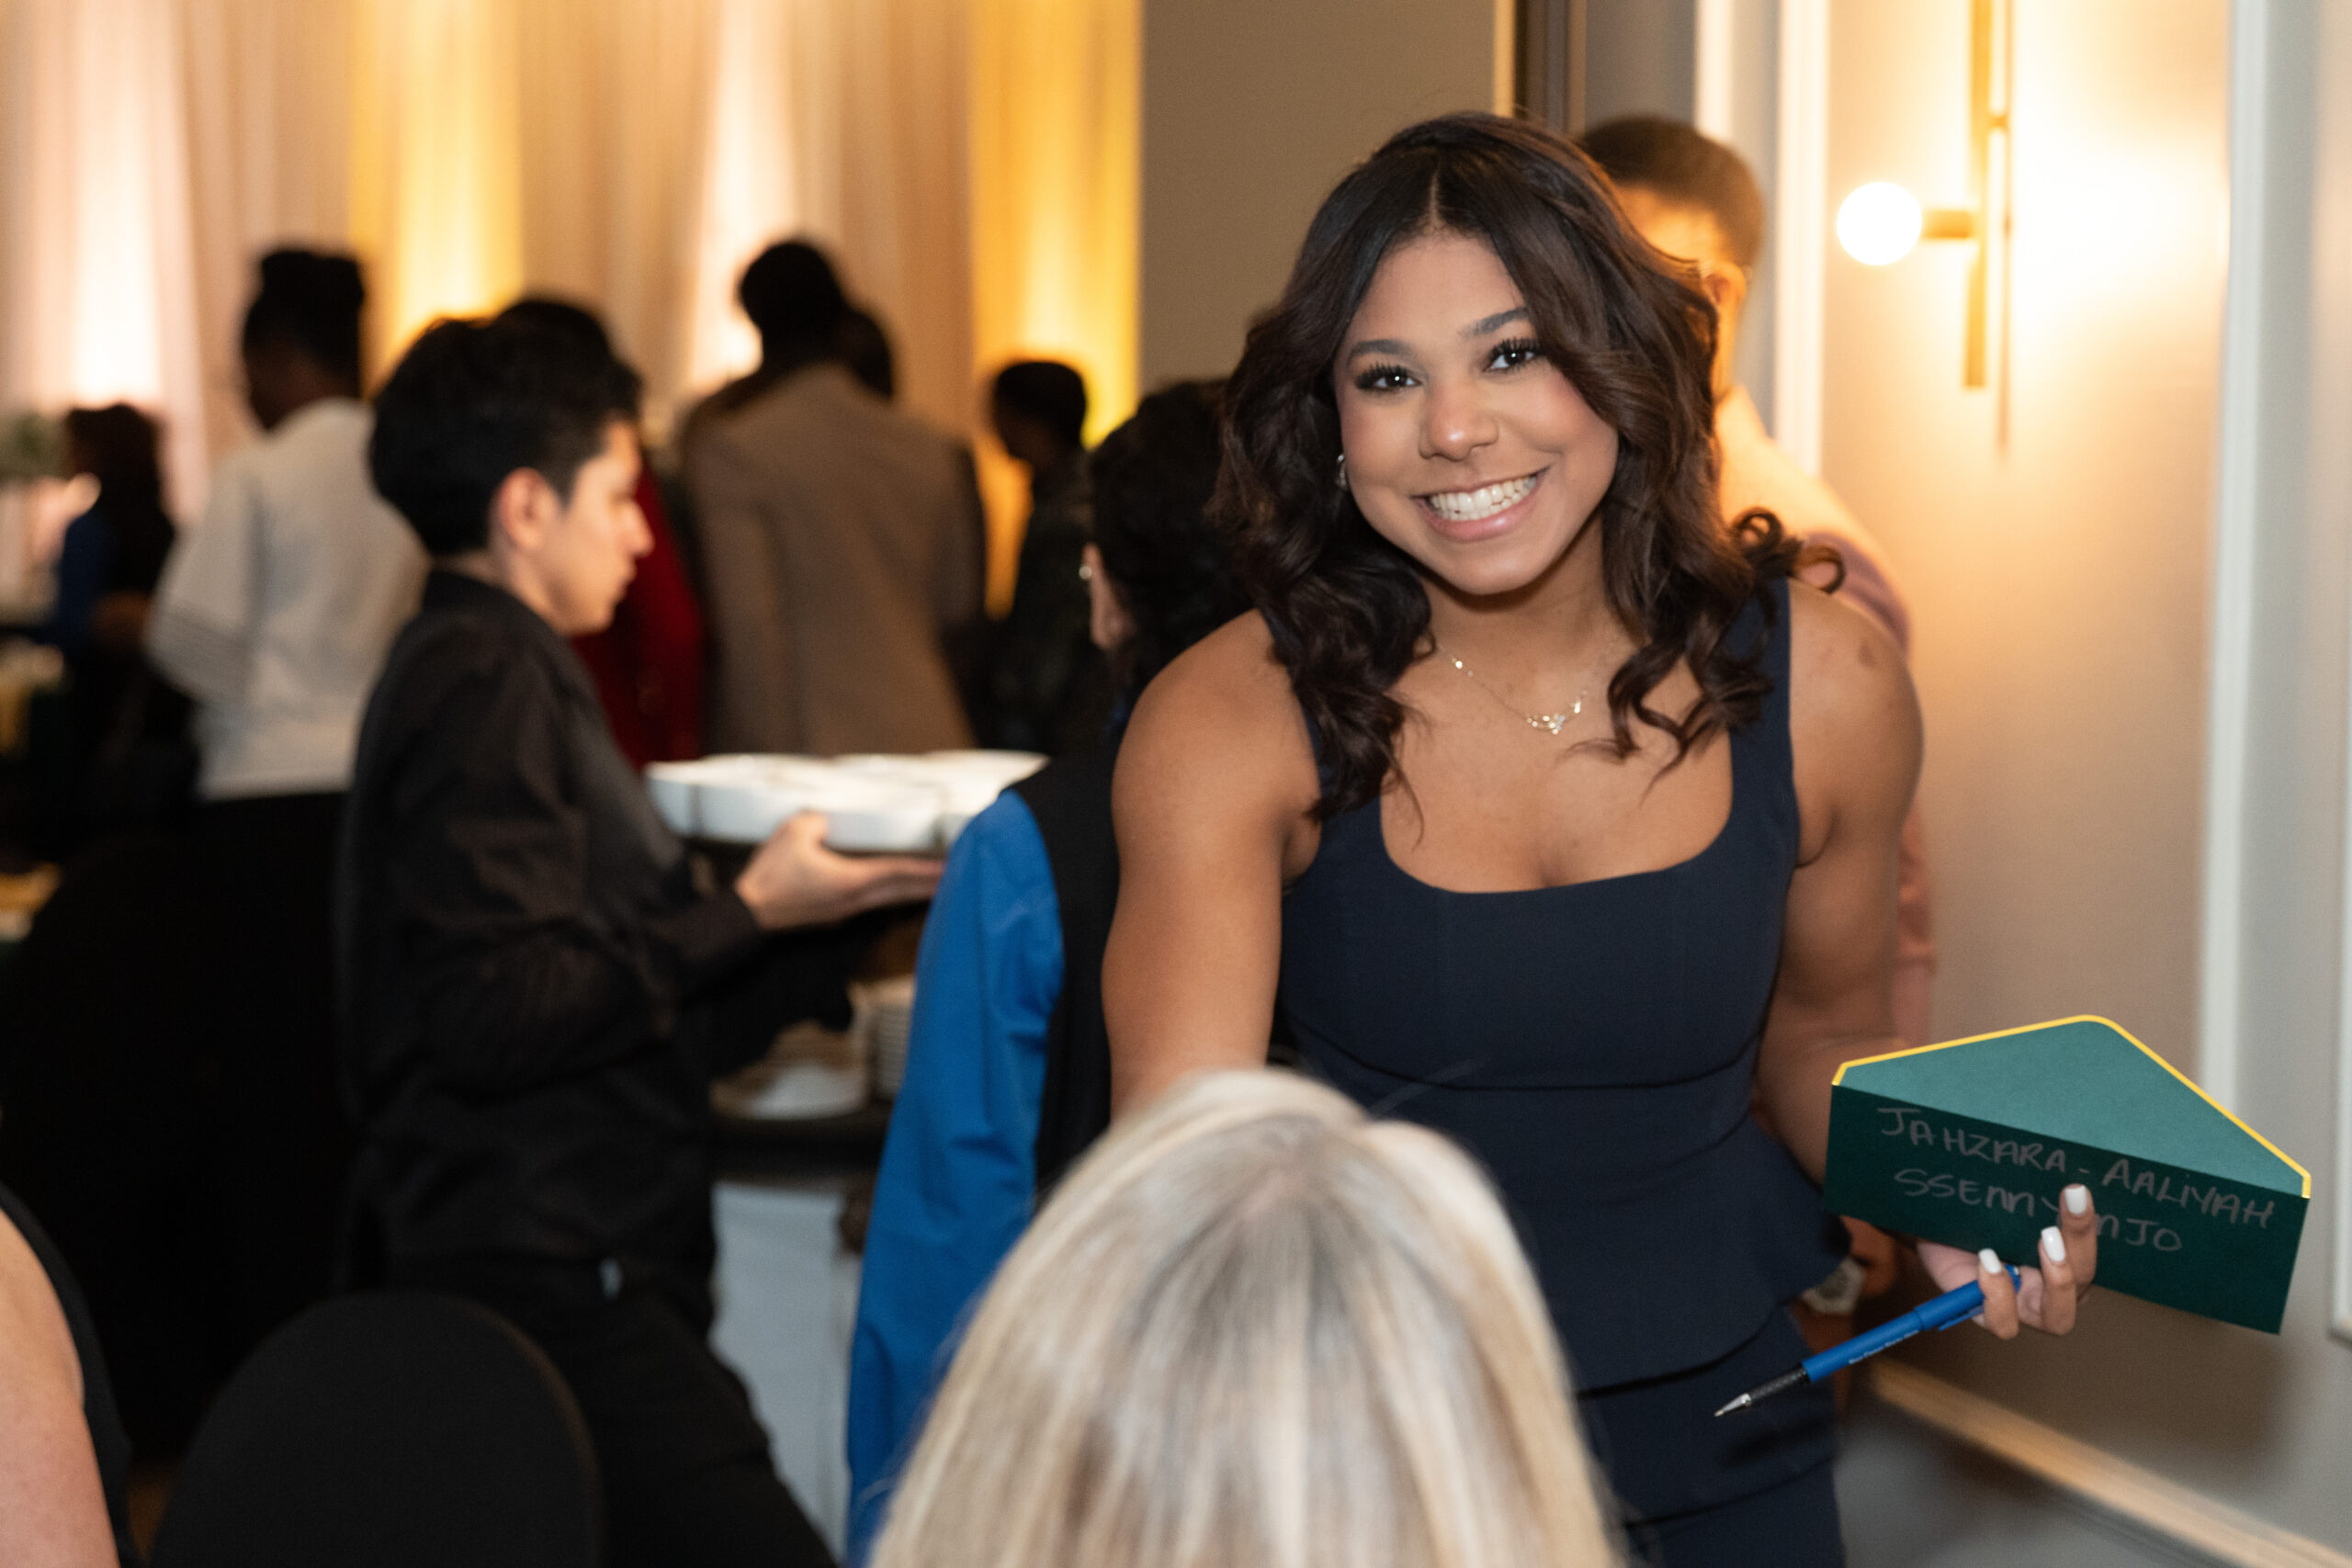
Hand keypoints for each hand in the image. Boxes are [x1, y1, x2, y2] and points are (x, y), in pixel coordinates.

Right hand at [733, 813, 941, 930]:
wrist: (748, 913)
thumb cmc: (770, 875)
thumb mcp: (794, 832)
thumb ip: (819, 821)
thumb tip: (830, 819)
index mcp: (850, 882)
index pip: (898, 873)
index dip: (927, 869)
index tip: (951, 866)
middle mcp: (854, 900)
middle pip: (902, 891)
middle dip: (930, 883)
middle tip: (956, 873)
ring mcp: (845, 910)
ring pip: (890, 899)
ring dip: (913, 889)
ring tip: (935, 879)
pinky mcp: (835, 912)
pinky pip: (874, 901)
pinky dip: (893, 893)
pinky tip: (898, 887)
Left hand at [1917, 1183, 2098, 1337]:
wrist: (1930, 1227)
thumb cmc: (1974, 1211)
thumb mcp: (1997, 1195)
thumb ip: (2020, 1184)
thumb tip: (2036, 1148)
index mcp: (2064, 1255)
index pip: (2088, 1248)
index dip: (2086, 1226)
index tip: (2075, 1190)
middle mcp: (2052, 1287)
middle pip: (2083, 1285)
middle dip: (2077, 1253)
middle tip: (2054, 1226)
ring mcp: (2023, 1307)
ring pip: (2057, 1319)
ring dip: (2056, 1285)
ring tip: (2036, 1248)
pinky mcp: (1989, 1314)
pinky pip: (2004, 1323)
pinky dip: (1998, 1295)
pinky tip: (1987, 1261)